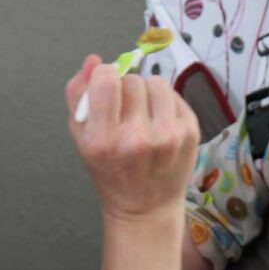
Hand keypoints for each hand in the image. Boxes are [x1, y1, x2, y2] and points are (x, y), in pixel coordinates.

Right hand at [66, 54, 199, 221]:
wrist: (145, 208)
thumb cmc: (109, 172)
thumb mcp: (81, 138)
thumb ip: (78, 95)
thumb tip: (93, 60)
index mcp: (103, 140)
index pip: (106, 79)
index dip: (104, 77)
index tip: (105, 88)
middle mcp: (137, 139)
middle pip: (132, 80)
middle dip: (126, 90)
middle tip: (125, 114)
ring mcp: (168, 137)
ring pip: (156, 82)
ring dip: (147, 93)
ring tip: (143, 116)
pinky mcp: (190, 133)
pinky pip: (175, 95)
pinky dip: (165, 104)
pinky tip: (159, 124)